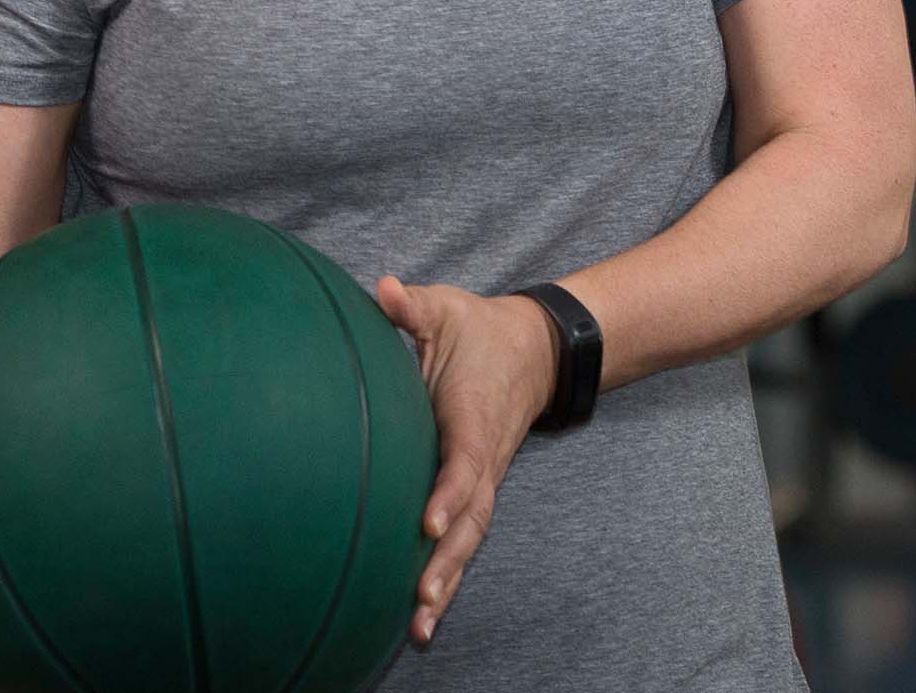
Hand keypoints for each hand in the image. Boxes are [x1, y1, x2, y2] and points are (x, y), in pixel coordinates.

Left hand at [374, 278, 558, 646]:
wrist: (532, 349)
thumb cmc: (477, 329)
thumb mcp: (446, 308)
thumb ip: (413, 305)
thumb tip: (383, 288)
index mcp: (471, 418)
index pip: (463, 463)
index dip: (448, 492)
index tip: (427, 522)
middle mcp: (482, 458)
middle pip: (471, 519)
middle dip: (448, 562)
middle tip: (421, 600)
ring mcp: (482, 477)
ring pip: (470, 538)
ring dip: (447, 580)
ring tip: (420, 626)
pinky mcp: (475, 489)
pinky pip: (464, 536)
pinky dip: (447, 572)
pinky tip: (422, 612)